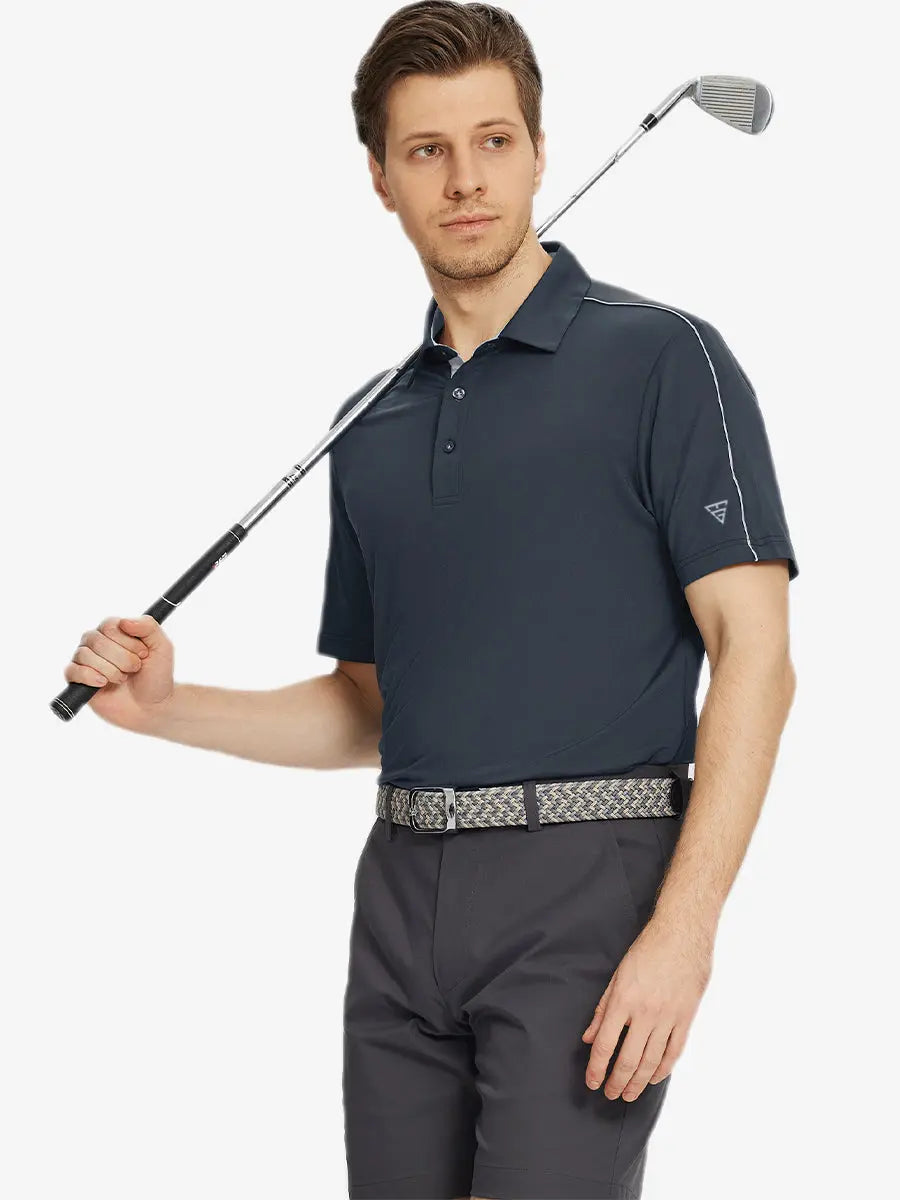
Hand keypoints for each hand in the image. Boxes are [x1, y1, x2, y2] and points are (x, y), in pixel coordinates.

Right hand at [63, 614, 175, 730]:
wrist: (151, 706)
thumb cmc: (156, 675)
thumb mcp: (162, 647)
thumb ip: (148, 627)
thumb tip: (123, 621)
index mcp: (115, 630)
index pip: (109, 625)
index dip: (127, 641)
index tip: (143, 653)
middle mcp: (97, 642)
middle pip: (96, 639)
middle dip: (121, 658)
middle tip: (135, 668)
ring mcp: (86, 661)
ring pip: (83, 654)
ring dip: (109, 670)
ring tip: (123, 678)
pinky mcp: (78, 680)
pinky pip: (72, 671)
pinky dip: (88, 676)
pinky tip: (103, 682)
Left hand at [581, 915, 713, 1100]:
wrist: (682, 934)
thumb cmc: (646, 950)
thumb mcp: (617, 975)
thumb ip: (603, 1008)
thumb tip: (588, 1036)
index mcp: (624, 1000)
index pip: (605, 1044)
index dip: (597, 1067)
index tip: (592, 1082)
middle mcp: (645, 1013)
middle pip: (628, 1059)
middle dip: (616, 1082)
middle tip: (609, 1094)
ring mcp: (668, 1017)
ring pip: (651, 1061)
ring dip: (638, 1082)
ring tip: (629, 1094)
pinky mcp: (686, 1017)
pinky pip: (674, 1051)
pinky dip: (663, 1069)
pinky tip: (654, 1078)